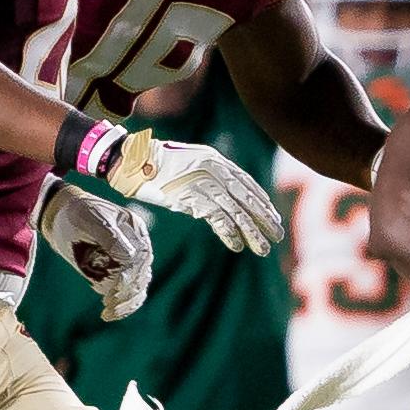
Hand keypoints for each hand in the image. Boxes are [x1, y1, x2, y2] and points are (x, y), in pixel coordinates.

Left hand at [40, 182, 151, 320]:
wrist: (58, 213)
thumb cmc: (75, 212)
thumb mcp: (93, 219)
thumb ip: (112, 237)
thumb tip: (130, 258)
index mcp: (136, 232)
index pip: (139, 259)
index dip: (129, 275)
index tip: (115, 288)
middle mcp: (136, 247)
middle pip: (140, 275)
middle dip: (126, 291)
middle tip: (109, 303)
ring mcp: (126, 260)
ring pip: (136, 287)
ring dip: (125, 302)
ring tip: (109, 312)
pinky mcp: (114, 270)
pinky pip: (126, 291)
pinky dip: (122, 305)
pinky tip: (112, 314)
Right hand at [100, 129, 284, 254]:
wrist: (132, 160)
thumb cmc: (157, 164)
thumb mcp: (190, 163)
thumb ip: (210, 176)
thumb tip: (226, 196)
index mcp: (217, 160)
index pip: (247, 182)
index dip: (261, 201)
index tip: (273, 215)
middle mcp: (216, 171)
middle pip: (248, 198)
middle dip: (265, 218)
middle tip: (278, 235)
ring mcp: (205, 184)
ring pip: (237, 212)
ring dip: (252, 232)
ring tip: (263, 248)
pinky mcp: (193, 198)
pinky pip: (218, 219)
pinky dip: (229, 234)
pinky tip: (237, 246)